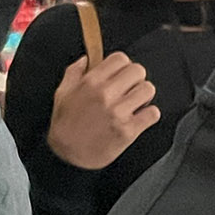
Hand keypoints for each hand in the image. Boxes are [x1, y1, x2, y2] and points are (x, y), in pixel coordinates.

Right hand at [46, 51, 159, 168]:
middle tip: (129, 88)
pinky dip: (149, 115)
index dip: (123, 65)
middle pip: (138, 71)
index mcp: (90, 82)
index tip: (121, 73)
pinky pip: (153, 113)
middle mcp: (105, 95)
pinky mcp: (129, 131)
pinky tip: (139, 117)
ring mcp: (118, 113)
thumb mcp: (62, 93)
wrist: (67, 157)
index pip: (121, 58)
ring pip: (148, 90)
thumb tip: (87, 58)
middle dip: (135, 79)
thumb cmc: (64, 125)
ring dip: (143, 96)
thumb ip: (74, 72)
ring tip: (134, 103)